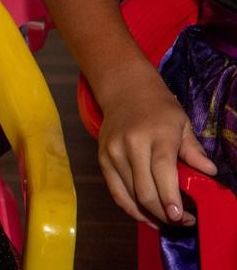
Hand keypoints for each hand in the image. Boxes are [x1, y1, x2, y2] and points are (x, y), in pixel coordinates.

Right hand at [97, 76, 216, 226]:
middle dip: (163, 212)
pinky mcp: (102, 159)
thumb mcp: (182, 124)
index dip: (170, 197)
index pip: (162, 171)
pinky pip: (115, 191)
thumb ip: (194, 150)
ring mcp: (113, 152)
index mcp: (156, 135)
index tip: (180, 216)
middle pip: (144, 188)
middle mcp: (130, 144)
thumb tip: (209, 173)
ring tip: (166, 221)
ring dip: (149, 214)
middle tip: (181, 221)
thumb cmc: (159, 108)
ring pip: (130, 194)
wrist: (124, 91)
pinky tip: (145, 215)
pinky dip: (130, 208)